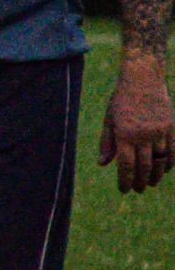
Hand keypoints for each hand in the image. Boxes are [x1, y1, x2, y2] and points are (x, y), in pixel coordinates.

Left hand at [98, 62, 172, 192]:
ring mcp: (159, 132)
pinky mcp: (171, 128)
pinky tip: (163, 170)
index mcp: (124, 134)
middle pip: (144, 167)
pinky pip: (172, 152)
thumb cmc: (121, 100)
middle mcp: (142, 135)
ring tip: (149, 183)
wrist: (143, 79)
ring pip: (159, 162)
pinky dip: (168, 164)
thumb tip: (102, 164)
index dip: (125, 180)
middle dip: (140, 182)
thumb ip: (107, 143)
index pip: (126, 165)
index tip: (124, 190)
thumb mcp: (109, 119)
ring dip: (155, 176)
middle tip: (137, 190)